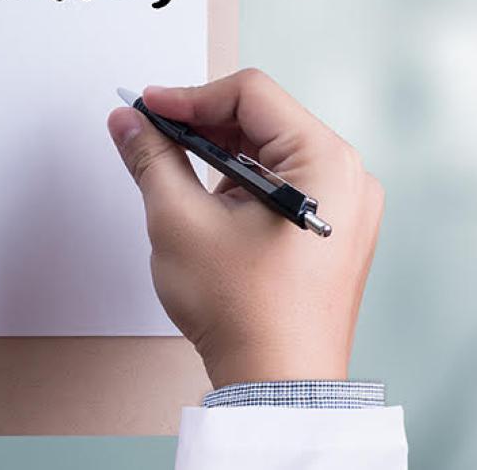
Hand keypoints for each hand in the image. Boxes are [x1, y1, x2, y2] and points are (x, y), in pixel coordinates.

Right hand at [107, 69, 384, 387]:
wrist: (276, 381)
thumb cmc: (245, 313)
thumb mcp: (179, 221)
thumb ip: (151, 158)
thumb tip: (129, 123)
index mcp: (325, 163)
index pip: (250, 94)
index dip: (189, 95)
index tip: (147, 109)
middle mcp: (347, 177)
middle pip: (263, 117)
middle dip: (201, 123)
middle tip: (151, 135)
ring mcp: (345, 205)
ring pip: (270, 148)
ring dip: (218, 152)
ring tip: (175, 172)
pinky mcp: (332, 228)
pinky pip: (282, 179)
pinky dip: (239, 178)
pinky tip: (207, 200)